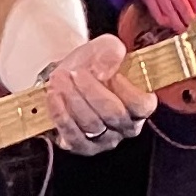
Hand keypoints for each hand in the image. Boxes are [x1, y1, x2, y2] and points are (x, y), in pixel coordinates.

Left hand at [41, 32, 154, 154]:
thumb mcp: (105, 49)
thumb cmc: (93, 65)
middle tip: (76, 73)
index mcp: (140, 105)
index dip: (126, 90)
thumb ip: (112, 52)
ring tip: (60, 79)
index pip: (141, 105)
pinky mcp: (82, 146)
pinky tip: (54, 96)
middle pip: (113, 114)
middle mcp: (125, 126)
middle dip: (92, 91)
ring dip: (73, 99)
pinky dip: (61, 115)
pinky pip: (73, 135)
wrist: (69, 75)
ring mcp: (104, 139)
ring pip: (92, 124)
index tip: (110, 74)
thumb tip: (107, 65)